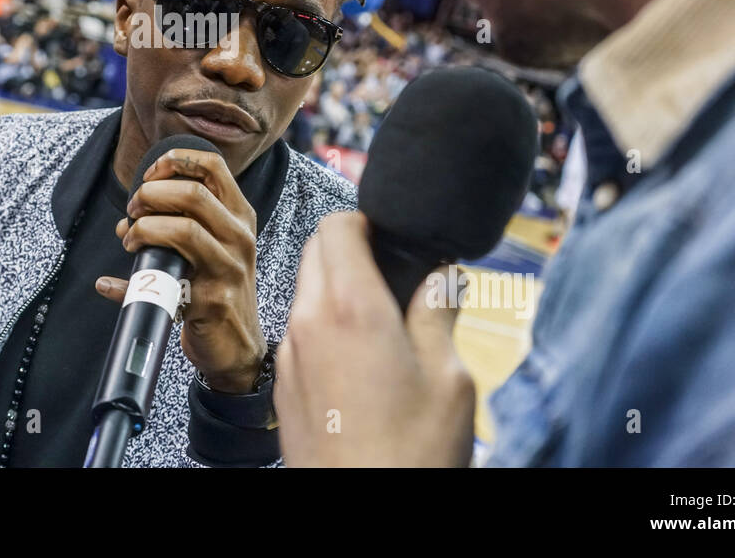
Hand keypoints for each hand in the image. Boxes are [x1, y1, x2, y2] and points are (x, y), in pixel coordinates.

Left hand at [96, 148, 265, 392]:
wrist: (237, 344)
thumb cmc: (217, 288)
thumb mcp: (212, 246)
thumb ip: (177, 222)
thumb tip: (125, 220)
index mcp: (238, 215)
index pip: (213, 166)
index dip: (174, 161)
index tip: (148, 177)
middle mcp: (240, 236)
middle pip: (192, 193)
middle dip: (150, 196)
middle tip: (132, 213)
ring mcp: (229, 268)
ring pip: (184, 229)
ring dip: (143, 230)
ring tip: (130, 241)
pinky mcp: (213, 300)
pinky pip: (164, 282)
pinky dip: (127, 283)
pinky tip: (111, 284)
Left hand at [274, 211, 474, 466]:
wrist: (363, 513)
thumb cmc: (409, 456)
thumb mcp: (449, 377)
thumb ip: (437, 312)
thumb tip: (439, 275)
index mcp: (352, 307)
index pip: (339, 225)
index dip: (370, 221)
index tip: (396, 237)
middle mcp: (309, 322)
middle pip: (317, 252)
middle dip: (353, 249)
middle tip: (396, 274)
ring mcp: (290, 355)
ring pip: (307, 291)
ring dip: (339, 288)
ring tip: (387, 320)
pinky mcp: (285, 386)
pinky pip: (302, 331)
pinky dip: (328, 325)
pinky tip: (364, 358)